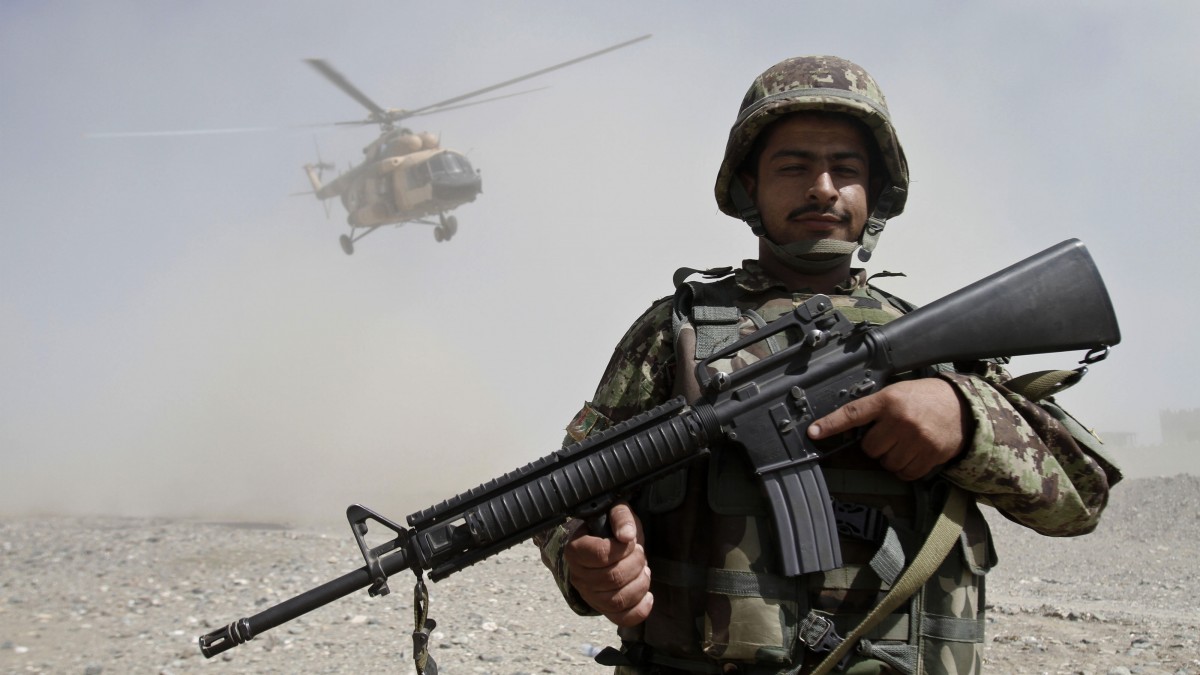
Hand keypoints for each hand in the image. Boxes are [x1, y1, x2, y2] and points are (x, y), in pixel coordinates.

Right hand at [562, 502, 652, 625]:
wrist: (606, 547)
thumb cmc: (611, 529)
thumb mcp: (615, 513)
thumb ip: (621, 517)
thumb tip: (627, 535)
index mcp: (576, 550)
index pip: (600, 555)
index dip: (622, 549)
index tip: (630, 541)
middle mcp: (578, 576)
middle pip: (612, 578)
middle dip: (636, 564)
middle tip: (640, 554)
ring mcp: (590, 596)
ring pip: (618, 600)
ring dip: (640, 584)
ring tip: (644, 571)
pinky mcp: (604, 609)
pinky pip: (622, 618)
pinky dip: (640, 610)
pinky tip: (648, 596)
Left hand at [807, 378, 967, 480]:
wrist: (961, 406)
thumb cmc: (923, 398)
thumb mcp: (897, 393)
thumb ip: (876, 408)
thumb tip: (849, 428)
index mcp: (888, 400)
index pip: (853, 413)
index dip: (831, 424)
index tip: (813, 432)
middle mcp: (900, 420)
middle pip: (869, 448)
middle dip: (876, 445)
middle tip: (889, 435)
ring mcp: (916, 439)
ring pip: (886, 463)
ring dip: (891, 458)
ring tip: (904, 443)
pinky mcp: (930, 455)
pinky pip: (905, 474)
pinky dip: (905, 469)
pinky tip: (913, 454)